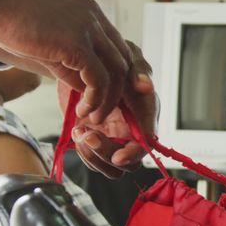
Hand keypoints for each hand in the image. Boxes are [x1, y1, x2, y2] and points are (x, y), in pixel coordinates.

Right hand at [0, 0, 131, 123]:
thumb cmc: (8, 16)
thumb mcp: (48, 38)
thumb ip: (68, 60)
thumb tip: (82, 86)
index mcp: (91, 14)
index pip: (118, 48)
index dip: (116, 76)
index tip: (105, 96)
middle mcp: (96, 19)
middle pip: (124, 61)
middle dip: (118, 91)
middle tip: (103, 111)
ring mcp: (89, 29)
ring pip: (116, 72)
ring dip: (108, 100)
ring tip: (94, 117)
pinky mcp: (76, 43)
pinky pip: (98, 78)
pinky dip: (95, 99)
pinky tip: (82, 110)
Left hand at [58, 42, 158, 178]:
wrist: (82, 64)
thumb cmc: (112, 59)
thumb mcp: (129, 57)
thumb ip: (140, 70)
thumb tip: (146, 86)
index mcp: (146, 113)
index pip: (148, 141)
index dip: (135, 152)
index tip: (119, 155)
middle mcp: (133, 130)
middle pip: (130, 162)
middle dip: (108, 154)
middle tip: (90, 136)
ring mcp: (115, 139)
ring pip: (111, 167)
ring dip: (94, 156)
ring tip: (81, 132)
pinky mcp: (97, 141)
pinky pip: (93, 161)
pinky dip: (84, 151)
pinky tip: (77, 131)